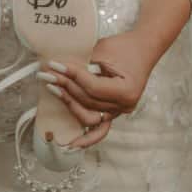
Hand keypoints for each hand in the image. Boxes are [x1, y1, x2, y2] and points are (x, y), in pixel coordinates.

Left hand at [38, 28, 156, 149]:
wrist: (143, 48)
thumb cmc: (125, 46)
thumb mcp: (104, 50)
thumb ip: (84, 64)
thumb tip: (60, 70)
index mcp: (125, 90)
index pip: (92, 87)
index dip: (72, 76)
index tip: (55, 65)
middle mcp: (123, 105)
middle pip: (88, 101)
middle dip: (65, 86)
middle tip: (48, 73)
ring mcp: (119, 111)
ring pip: (89, 116)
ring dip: (69, 104)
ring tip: (53, 89)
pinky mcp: (113, 111)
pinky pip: (100, 129)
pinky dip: (87, 138)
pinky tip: (72, 144)